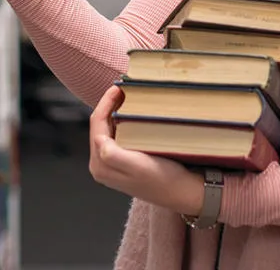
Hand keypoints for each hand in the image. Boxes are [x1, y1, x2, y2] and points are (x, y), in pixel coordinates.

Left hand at [88, 86, 204, 215]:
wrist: (183, 192)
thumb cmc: (164, 180)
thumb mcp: (138, 167)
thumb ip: (113, 155)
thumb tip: (99, 139)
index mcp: (100, 165)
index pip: (97, 124)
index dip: (106, 102)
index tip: (119, 86)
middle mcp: (101, 164)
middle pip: (100, 125)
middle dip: (109, 104)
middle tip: (124, 87)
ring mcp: (112, 163)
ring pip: (108, 128)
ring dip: (116, 110)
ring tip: (128, 96)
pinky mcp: (123, 160)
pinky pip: (117, 134)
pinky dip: (122, 120)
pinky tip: (133, 112)